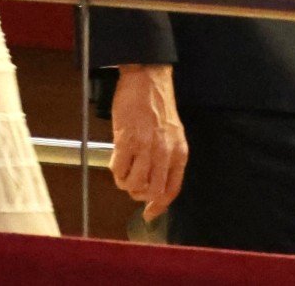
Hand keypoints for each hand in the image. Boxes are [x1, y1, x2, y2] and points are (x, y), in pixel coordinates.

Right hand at [109, 64, 188, 220]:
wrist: (147, 80)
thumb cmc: (157, 106)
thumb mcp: (171, 135)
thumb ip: (166, 159)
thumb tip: (153, 186)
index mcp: (178, 152)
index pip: (171, 190)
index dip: (159, 206)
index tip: (149, 214)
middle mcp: (164, 153)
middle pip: (151, 192)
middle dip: (139, 194)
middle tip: (132, 184)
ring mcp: (145, 147)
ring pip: (134, 184)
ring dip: (126, 183)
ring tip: (123, 170)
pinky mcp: (127, 140)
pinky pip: (118, 169)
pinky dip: (115, 170)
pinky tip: (117, 159)